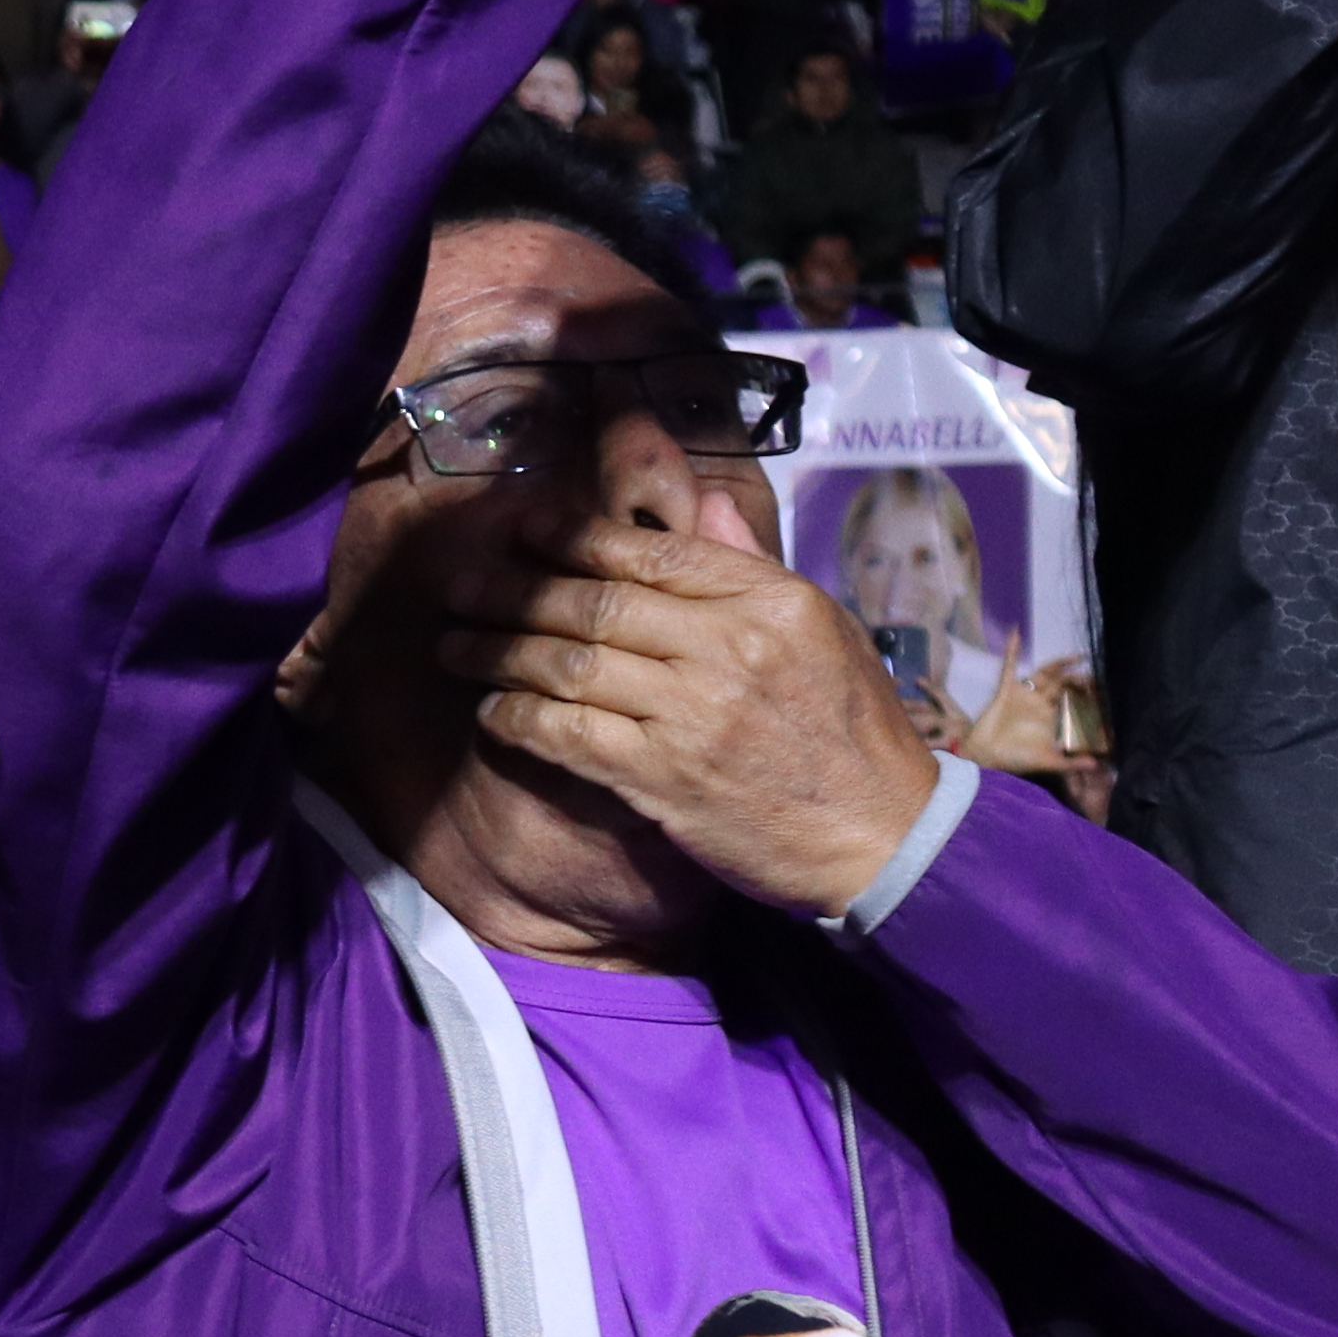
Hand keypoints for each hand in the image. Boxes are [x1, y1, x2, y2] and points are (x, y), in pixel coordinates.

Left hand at [436, 513, 940, 915]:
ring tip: (455, 645)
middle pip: (593, 603)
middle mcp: (729, 647)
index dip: (569, 537)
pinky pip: (569, 735)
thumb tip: (699, 503)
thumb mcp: (822, 629)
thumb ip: (750, 567)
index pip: (647, 553)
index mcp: (768, 600)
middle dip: (513, 590)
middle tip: (462, 587)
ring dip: (499, 652)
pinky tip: (493, 712)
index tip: (518, 531)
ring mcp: (695, 714)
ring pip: (570, 665)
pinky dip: (520, 719)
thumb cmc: (851, 729)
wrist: (882, 833)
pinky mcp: (666, 778)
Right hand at [959, 653, 1101, 779]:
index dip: (1084, 693)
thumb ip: (1070, 762)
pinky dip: (1012, 651)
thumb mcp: (1046, 761)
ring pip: (1043, 673)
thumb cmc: (1015, 760)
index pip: (1071, 700)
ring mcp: (1023, 695)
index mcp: (1049, 716)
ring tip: (1076, 657)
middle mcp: (1039, 703)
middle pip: (1061, 683)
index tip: (1099, 688)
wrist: (985, 757)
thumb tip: (1095, 765)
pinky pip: (1008, 667)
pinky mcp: (1005, 690)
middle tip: (1091, 675)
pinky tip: (1016, 634)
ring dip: (1058, 665)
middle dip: (1076, 678)